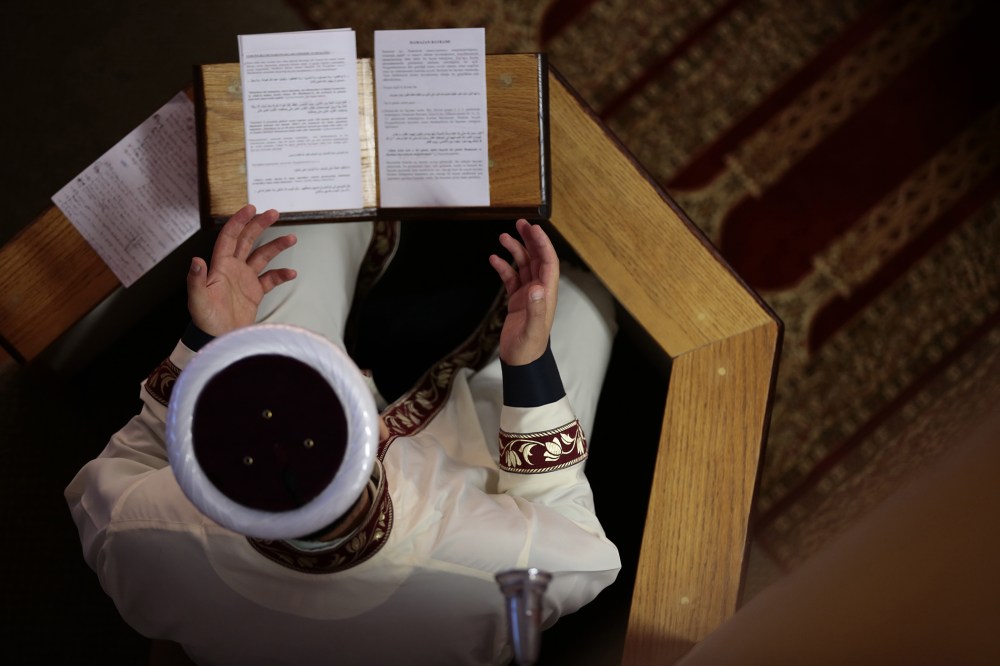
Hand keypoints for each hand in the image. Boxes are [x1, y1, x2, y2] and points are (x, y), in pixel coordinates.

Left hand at [187, 204, 296, 336]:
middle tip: (273, 213)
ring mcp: (244, 279)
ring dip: (276, 246)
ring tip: (291, 238)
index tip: (251, 209)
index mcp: (219, 266)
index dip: (239, 221)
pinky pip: (270, 279)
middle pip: (247, 240)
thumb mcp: (197, 300)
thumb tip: (196, 260)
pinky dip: (281, 274)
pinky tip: (291, 272)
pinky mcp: (254, 292)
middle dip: (259, 225)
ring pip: (262, 256)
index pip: (229, 237)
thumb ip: (196, 279)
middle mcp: (233, 268)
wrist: (218, 339)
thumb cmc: (204, 320)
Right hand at [488, 219, 558, 364]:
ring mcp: (529, 295)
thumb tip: (537, 287)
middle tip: (520, 223)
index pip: (548, 262)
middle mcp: (540, 291)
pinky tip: (494, 259)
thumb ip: (536, 309)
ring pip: (524, 266)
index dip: (542, 244)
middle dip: (530, 240)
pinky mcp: (517, 300)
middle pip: (538, 259)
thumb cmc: (528, 348)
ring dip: (516, 251)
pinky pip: (512, 278)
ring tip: (503, 237)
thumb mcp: (532, 329)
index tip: (533, 228)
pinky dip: (504, 267)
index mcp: (547, 294)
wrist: (521, 362)